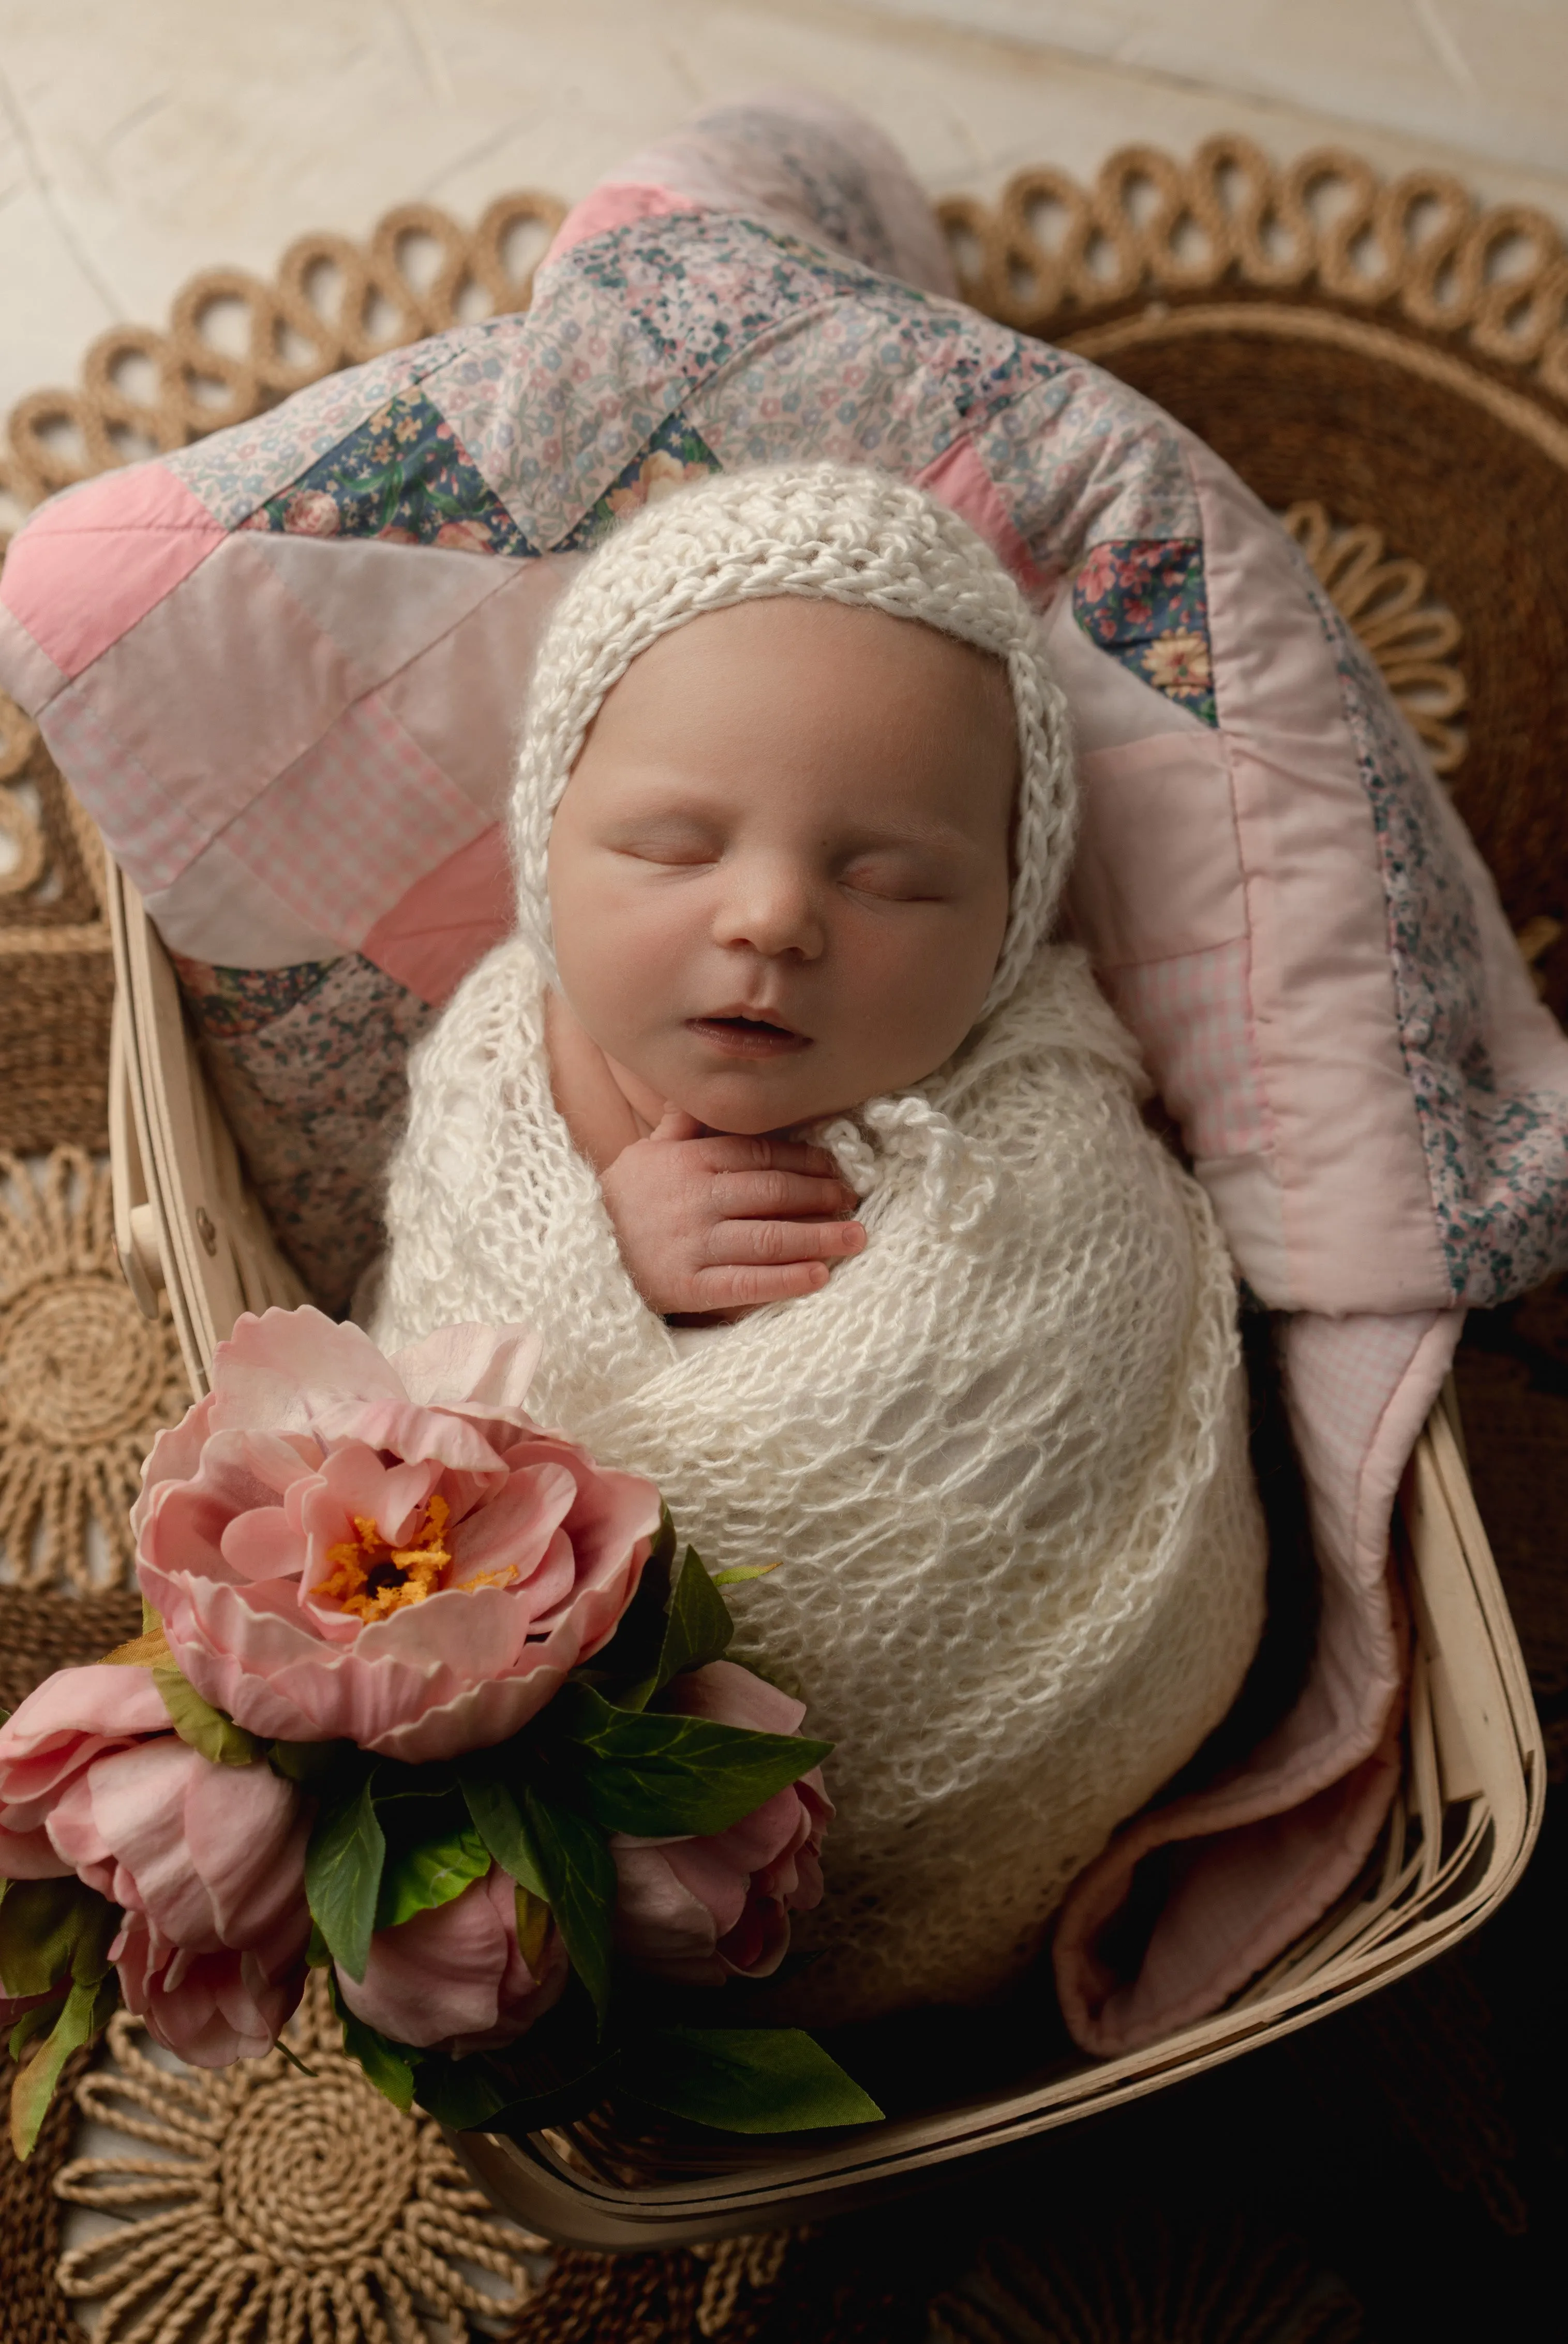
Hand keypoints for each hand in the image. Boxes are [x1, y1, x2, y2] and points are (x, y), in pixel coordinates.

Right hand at [599, 1109, 865, 1317]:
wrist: (573, 1254)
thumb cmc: (622, 1202)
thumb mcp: (647, 1151)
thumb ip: (684, 1122)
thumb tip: (707, 1085)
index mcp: (690, 1159)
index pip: (761, 1153)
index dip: (806, 1159)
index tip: (837, 1167)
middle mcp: (695, 1197)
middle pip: (774, 1191)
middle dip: (821, 1194)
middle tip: (853, 1200)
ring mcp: (692, 1243)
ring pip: (769, 1236)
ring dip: (820, 1236)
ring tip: (855, 1237)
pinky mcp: (687, 1286)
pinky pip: (747, 1282)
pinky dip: (787, 1279)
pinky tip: (820, 1276)